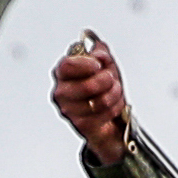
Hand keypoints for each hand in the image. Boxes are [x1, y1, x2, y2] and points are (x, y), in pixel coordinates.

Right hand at [51, 36, 132, 166]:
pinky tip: (114, 105)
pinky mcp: (80, 125)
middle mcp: (61, 92)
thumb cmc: (104, 86)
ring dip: (114, 94)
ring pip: (98, 102)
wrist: (111, 111)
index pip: (67, 66)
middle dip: (106, 81)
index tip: (98, 65)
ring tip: (115, 91)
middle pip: (86, 86)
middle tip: (110, 78)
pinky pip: (102, 115)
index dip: (84, 65)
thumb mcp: (105, 62)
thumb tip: (98, 54)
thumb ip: (100, 52)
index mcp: (63, 72)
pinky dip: (114, 108)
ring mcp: (69, 110)